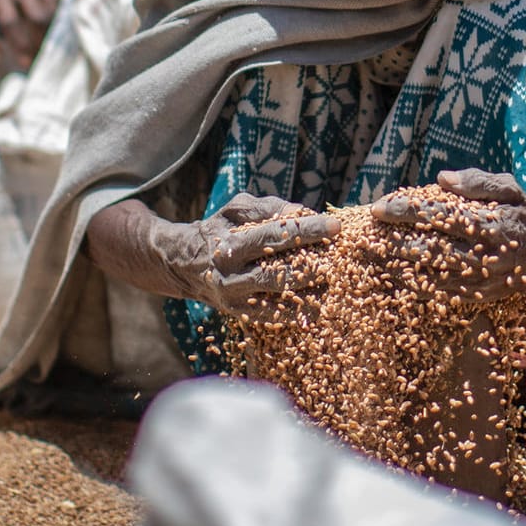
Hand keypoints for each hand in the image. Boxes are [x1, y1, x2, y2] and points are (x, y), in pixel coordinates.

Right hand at [160, 194, 339, 314]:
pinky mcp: (241, 315)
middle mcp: (232, 276)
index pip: (276, 235)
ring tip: (337, 281)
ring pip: (280, 298)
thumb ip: (268, 208)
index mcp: (231, 245)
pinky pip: (275, 317)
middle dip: (314, 264)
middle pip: (280, 272)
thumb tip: (301, 212)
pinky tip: (322, 306)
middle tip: (341, 257)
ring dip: (312, 292)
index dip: (308, 230)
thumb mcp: (236, 209)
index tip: (336, 225)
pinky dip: (300, 313)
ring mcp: (237, 300)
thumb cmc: (219, 229)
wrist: (184, 264)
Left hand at [371, 169, 525, 301]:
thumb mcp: (510, 188)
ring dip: (396, 266)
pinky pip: (438, 294)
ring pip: (429, 275)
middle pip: (428, 248)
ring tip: (369, 255)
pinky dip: (413, 286)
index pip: (439, 215)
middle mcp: (483, 254)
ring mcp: (480, 280)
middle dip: (392, 241)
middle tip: (364, 234)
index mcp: (490, 223)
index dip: (406, 211)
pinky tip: (391, 276)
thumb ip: (477, 181)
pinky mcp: (477, 297)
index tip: (379, 207)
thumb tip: (441, 179)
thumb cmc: (525, 216)